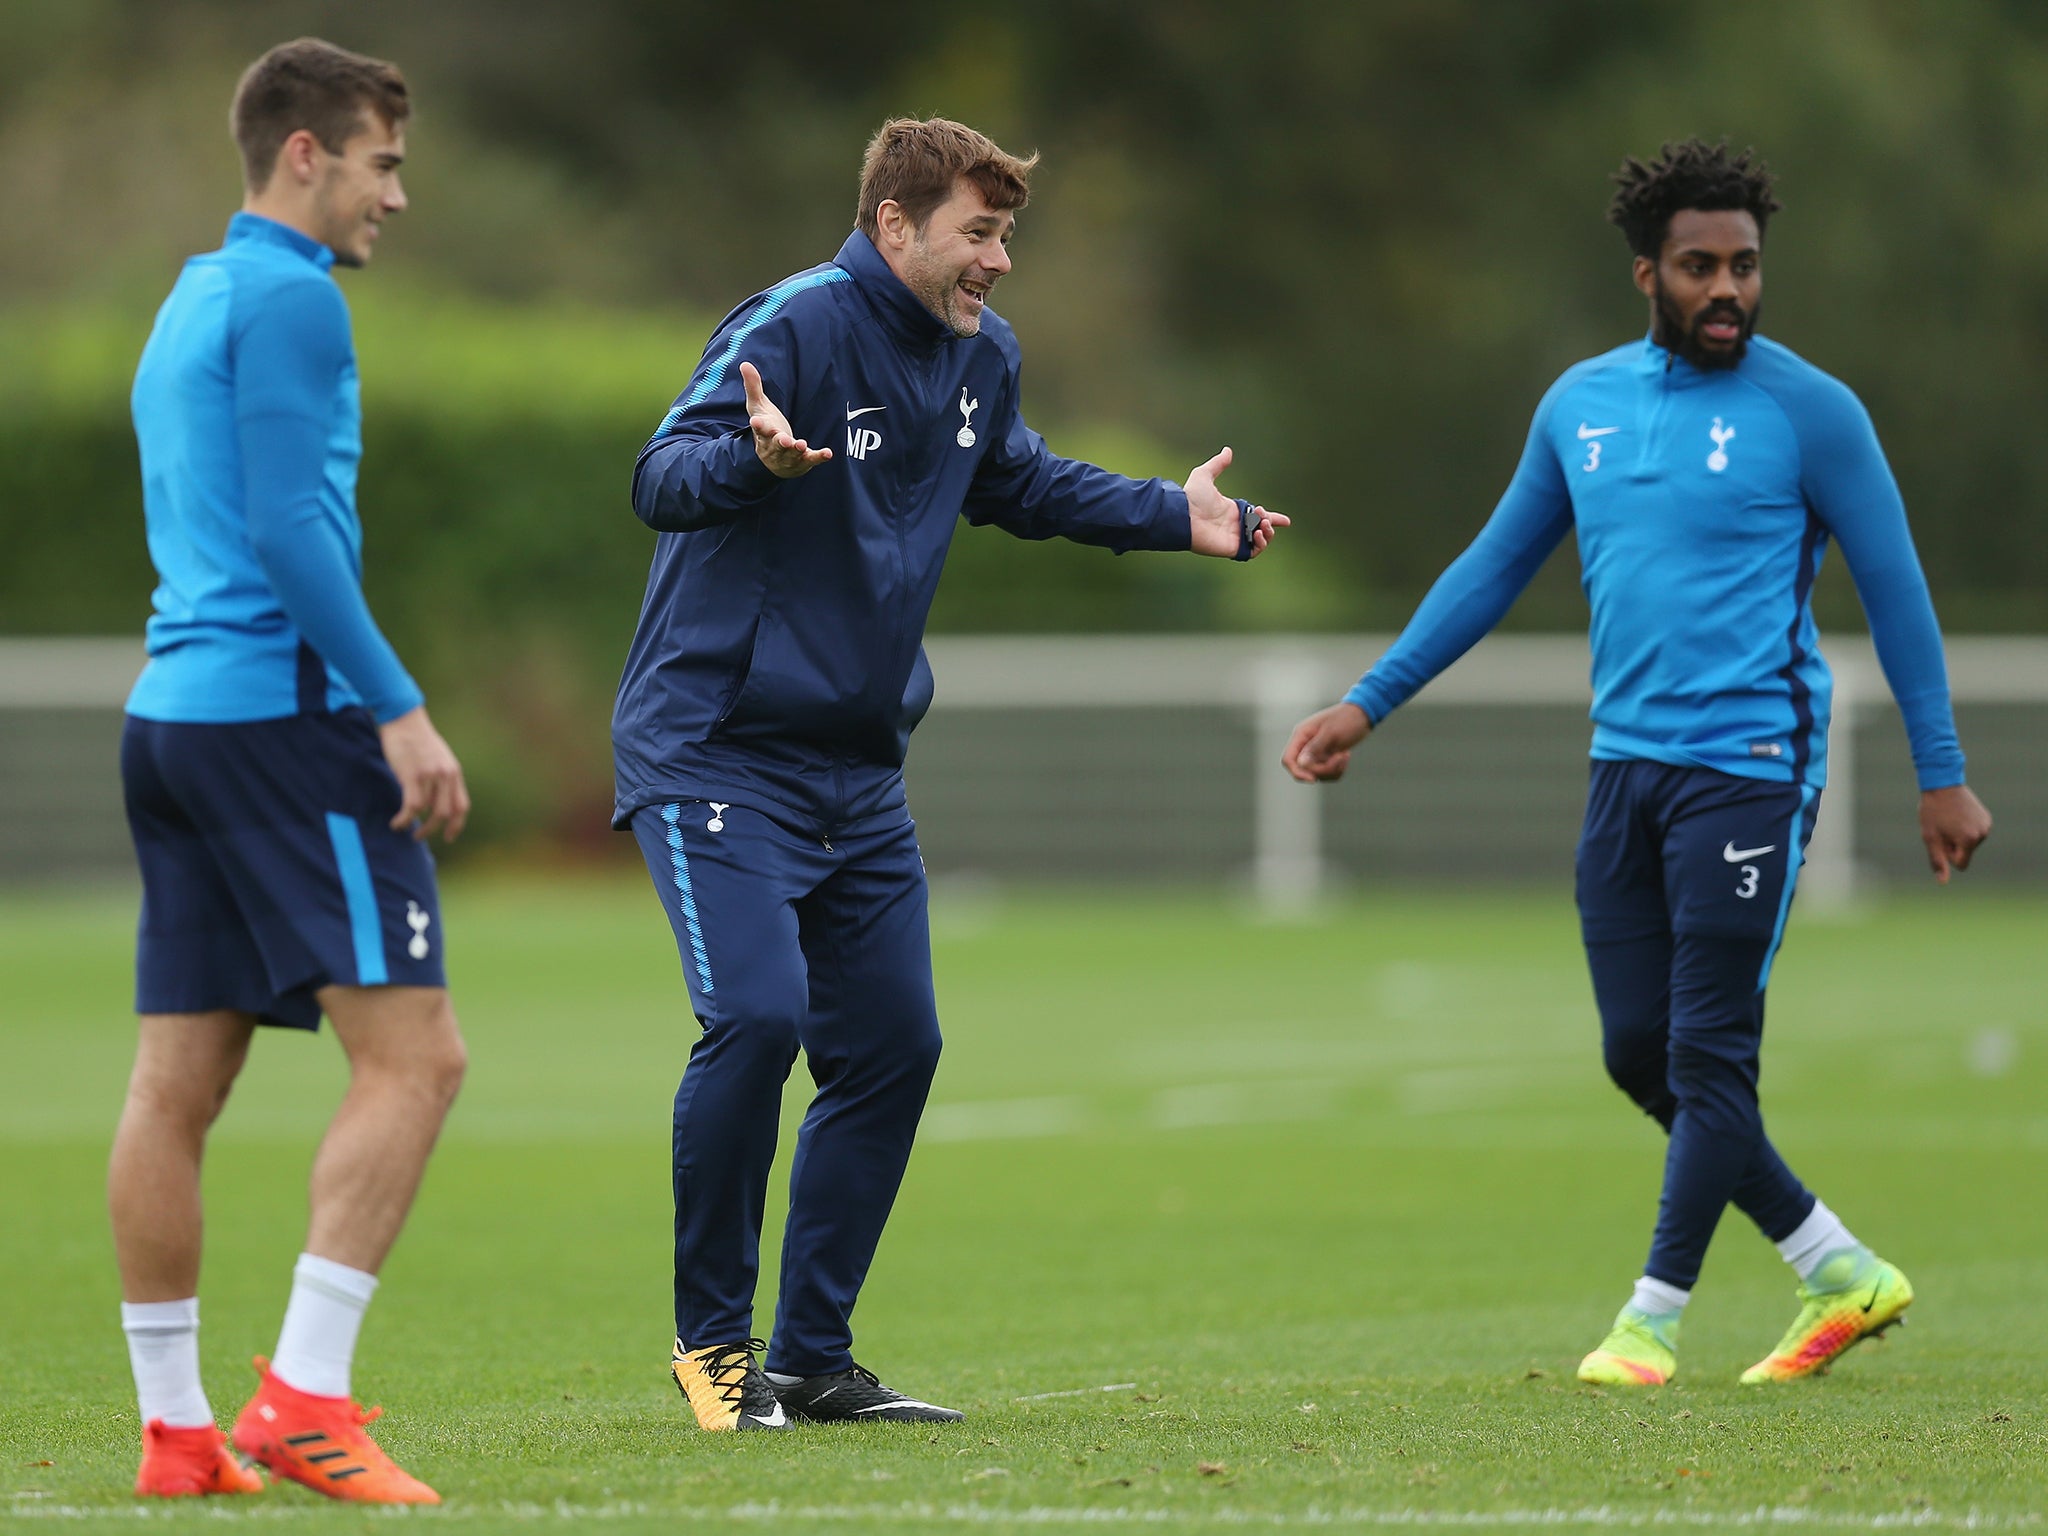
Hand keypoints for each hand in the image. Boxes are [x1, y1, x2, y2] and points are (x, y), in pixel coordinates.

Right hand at [379, 706, 469, 841]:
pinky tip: (397, 823)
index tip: (448, 837)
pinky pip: (412, 806)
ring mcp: (430, 776)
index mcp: (454, 773)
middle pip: (445, 813)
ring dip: (414, 824)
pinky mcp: (412, 776)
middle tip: (419, 836)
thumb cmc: (417, 739)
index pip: (462, 806)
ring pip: (426, 811)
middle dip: (433, 830)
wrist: (404, 719)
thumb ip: (441, 778)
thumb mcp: (439, 758)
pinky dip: (405, 819)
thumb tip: (436, 801)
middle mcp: (445, 776)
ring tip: (403, 827)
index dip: (456, 826)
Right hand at [741, 361, 831, 477]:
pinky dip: (818, 457)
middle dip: (779, 442)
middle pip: (775, 445)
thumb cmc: (766, 427)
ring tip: (801, 445)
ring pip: (791, 455)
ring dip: (796, 450)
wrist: (774, 460)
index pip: (759, 429)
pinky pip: (811, 460)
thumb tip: (745, 363)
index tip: (755, 421)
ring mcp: (788, 456)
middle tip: (784, 440)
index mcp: (763, 433)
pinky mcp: (802, 461)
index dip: (758, 425)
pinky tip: (828, 453)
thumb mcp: (758, 406)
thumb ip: (753, 387)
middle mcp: (773, 447)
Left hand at [1185, 446, 1288, 557]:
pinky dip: (1260, 545)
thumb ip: (1217, 464)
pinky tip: (1258, 533)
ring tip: (1262, 524)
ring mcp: (1234, 538)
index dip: (1271, 518)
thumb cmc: (1192, 497)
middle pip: (1262, 528)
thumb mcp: (1204, 474)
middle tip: (1263, 516)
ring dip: (1267, 533)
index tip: (1286, 521)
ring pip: (1260, 541)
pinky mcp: (1232, 548)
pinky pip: (1252, 552)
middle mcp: (1235, 525)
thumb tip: (1228, 450)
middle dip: (1269, 522)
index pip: (1256, 516)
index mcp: (1232, 510)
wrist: (1183, 515)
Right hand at [1282, 701, 1370, 782]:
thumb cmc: (1347, 719)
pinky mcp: (1326, 758)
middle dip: (1323, 769)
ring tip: (1345, 755)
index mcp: (1301, 735)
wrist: (1363, 715)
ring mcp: (1315, 753)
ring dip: (1333, 770)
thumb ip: (1315, 748)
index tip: (1313, 779)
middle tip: (1340, 757)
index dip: (1297, 772)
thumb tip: (1300, 763)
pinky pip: (1327, 774)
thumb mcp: (1331, 732)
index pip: (1288, 759)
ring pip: (1316, 774)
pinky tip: (1346, 756)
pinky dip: (1338, 770)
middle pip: (1304, 770)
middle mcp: (1305, 745)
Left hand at [1919, 783, 1989, 884]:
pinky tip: (1958, 814)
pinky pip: (1974, 832)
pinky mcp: (1987, 818)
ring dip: (1958, 836)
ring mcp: (1987, 825)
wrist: (1942, 784)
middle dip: (1953, 844)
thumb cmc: (1932, 812)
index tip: (1941, 838)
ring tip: (1949, 819)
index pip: (1961, 864)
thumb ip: (1937, 860)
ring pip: (1970, 843)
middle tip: (1943, 826)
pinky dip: (1965, 828)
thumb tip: (1942, 882)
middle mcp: (1982, 833)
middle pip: (1966, 853)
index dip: (1947, 854)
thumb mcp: (1930, 838)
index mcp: (1969, 840)